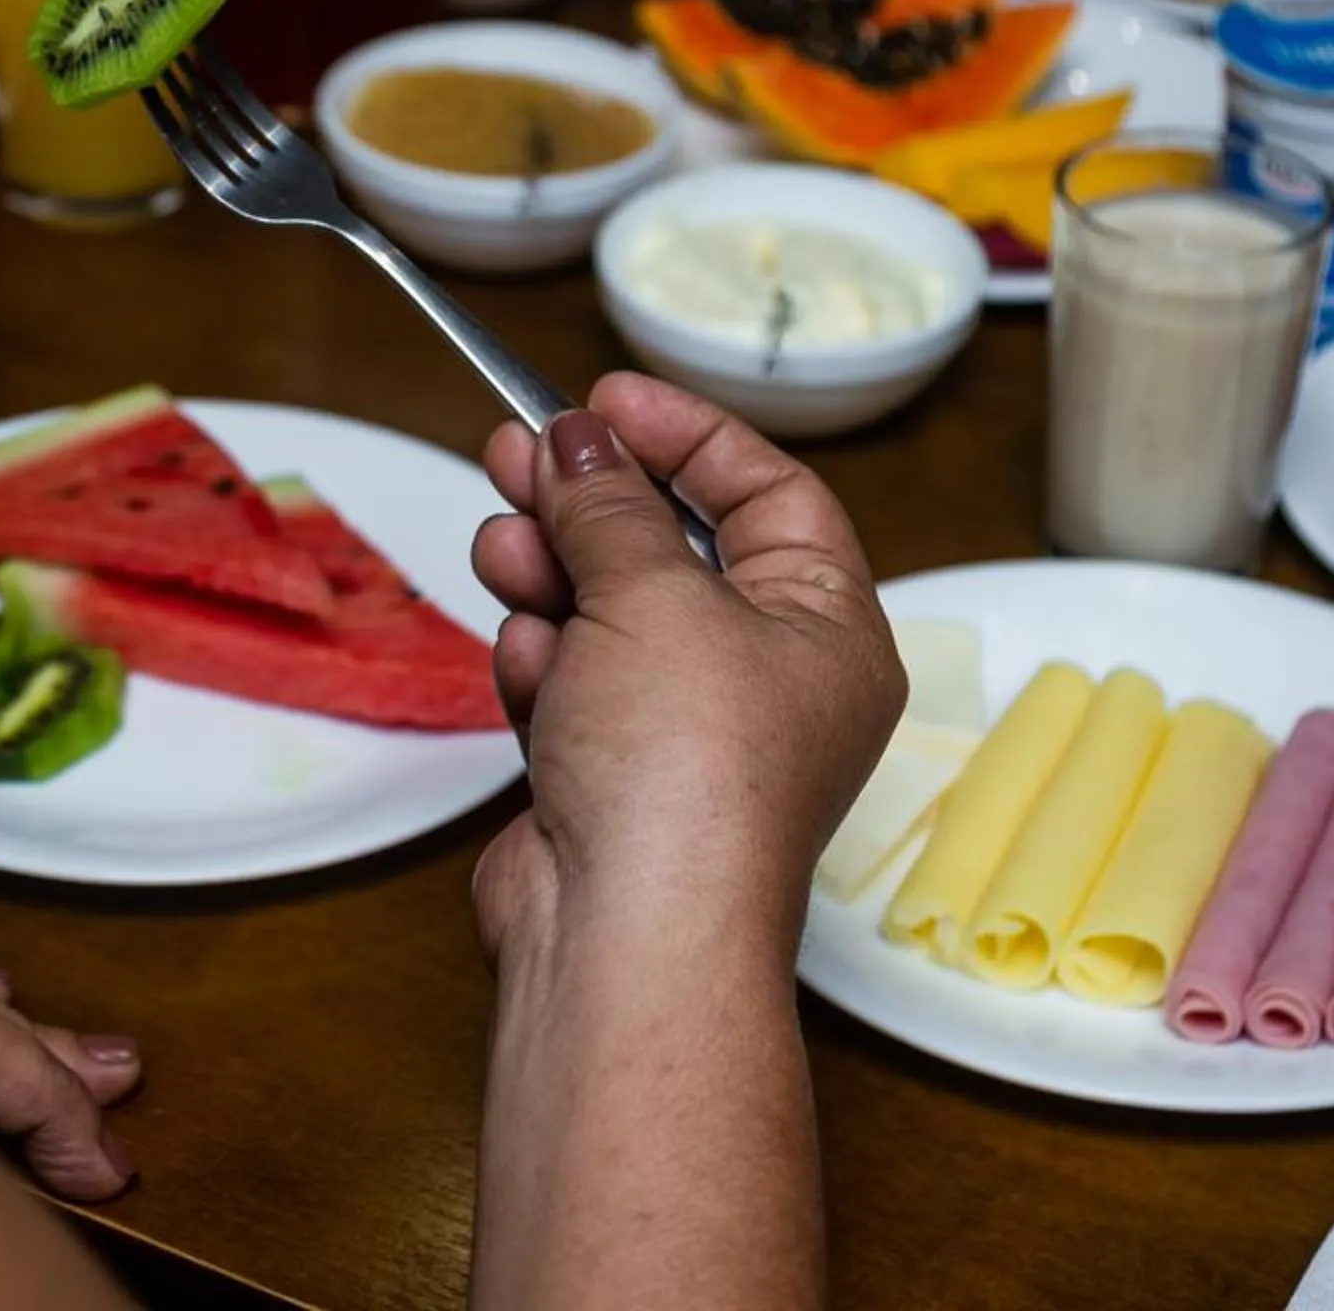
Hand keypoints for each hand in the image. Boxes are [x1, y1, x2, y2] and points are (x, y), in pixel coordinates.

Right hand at [466, 374, 903, 963]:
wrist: (625, 935)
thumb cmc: (686, 777)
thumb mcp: (654, 594)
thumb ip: (610, 501)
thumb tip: (579, 438)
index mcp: (829, 630)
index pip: (769, 494)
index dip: (685, 436)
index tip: (602, 399)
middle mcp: (769, 680)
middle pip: (674, 547)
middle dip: (590, 499)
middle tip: (516, 453)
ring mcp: (687, 733)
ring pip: (608, 611)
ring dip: (551, 573)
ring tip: (505, 548)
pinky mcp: (613, 775)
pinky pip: (571, 682)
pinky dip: (542, 661)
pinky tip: (527, 661)